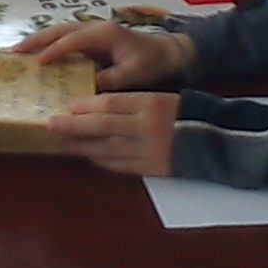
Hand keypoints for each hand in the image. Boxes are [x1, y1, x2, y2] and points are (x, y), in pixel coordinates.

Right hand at [15, 18, 194, 90]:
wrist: (166, 52)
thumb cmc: (151, 62)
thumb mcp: (134, 74)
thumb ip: (111, 80)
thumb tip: (87, 90)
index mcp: (103, 33)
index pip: (73, 39)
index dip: (55, 50)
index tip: (38, 62)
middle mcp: (93, 27)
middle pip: (59, 30)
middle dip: (36, 40)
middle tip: (14, 52)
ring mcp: (90, 30)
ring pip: (58, 31)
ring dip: (38, 40)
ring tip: (18, 52)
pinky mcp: (90, 38)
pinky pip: (64, 38)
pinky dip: (48, 44)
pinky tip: (36, 56)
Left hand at [45, 92, 179, 175]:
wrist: (217, 140)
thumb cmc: (185, 113)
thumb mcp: (161, 98)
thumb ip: (131, 102)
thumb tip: (93, 106)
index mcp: (151, 103)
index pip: (110, 103)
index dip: (85, 106)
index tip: (66, 106)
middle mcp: (147, 126)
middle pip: (103, 125)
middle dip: (74, 125)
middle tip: (50, 123)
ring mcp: (149, 150)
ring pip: (107, 148)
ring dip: (82, 146)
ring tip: (62, 142)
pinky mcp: (152, 169)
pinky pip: (120, 165)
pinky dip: (101, 160)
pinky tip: (88, 155)